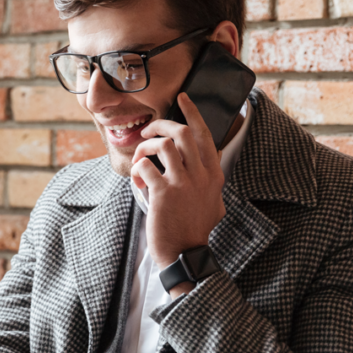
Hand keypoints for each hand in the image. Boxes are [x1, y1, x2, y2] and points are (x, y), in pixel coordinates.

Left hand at [130, 93, 225, 280]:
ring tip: (140, 160)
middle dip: (160, 125)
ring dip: (145, 147)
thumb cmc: (196, 230)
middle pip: (181, 132)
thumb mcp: (215, 204)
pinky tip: (137, 183)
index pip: (204, 135)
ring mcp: (183, 183)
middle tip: (148, 130)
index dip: (192, 113)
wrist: (186, 254)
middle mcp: (201, 175)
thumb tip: (208, 171)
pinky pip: (146, 166)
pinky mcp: (163, 193)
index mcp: (213, 175)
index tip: (182, 98)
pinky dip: (137, 169)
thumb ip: (211, 184)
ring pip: (163, 144)